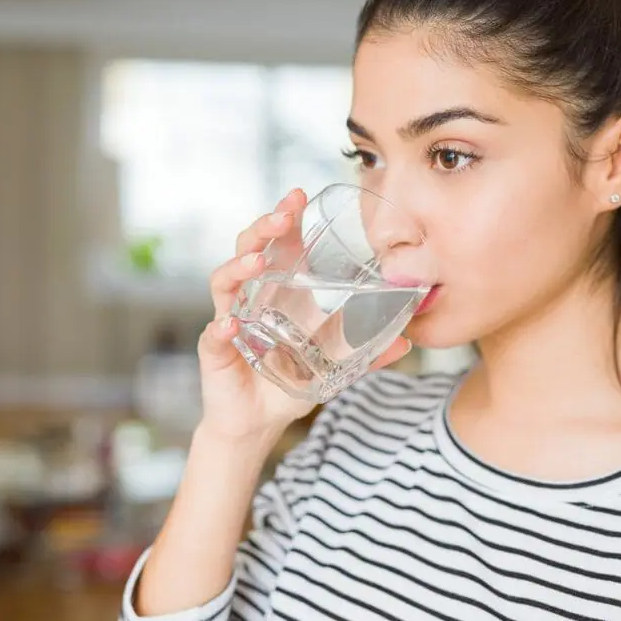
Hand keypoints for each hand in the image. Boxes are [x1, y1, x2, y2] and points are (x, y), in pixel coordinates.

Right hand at [197, 188, 411, 446]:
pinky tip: (230, 326)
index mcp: (276, 293)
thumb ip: (367, 353)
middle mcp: (249, 300)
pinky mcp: (216, 353)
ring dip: (238, 268)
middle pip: (248, 251)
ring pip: (224, 284)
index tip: (299, 196)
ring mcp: (230, 322)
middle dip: (263, 229)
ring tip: (257, 262)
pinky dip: (220, 330)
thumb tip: (407, 341)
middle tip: (282, 215)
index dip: (285, 219)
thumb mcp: (334, 366)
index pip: (277, 246)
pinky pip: (213, 336)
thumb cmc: (288, 384)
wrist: (257, 423)